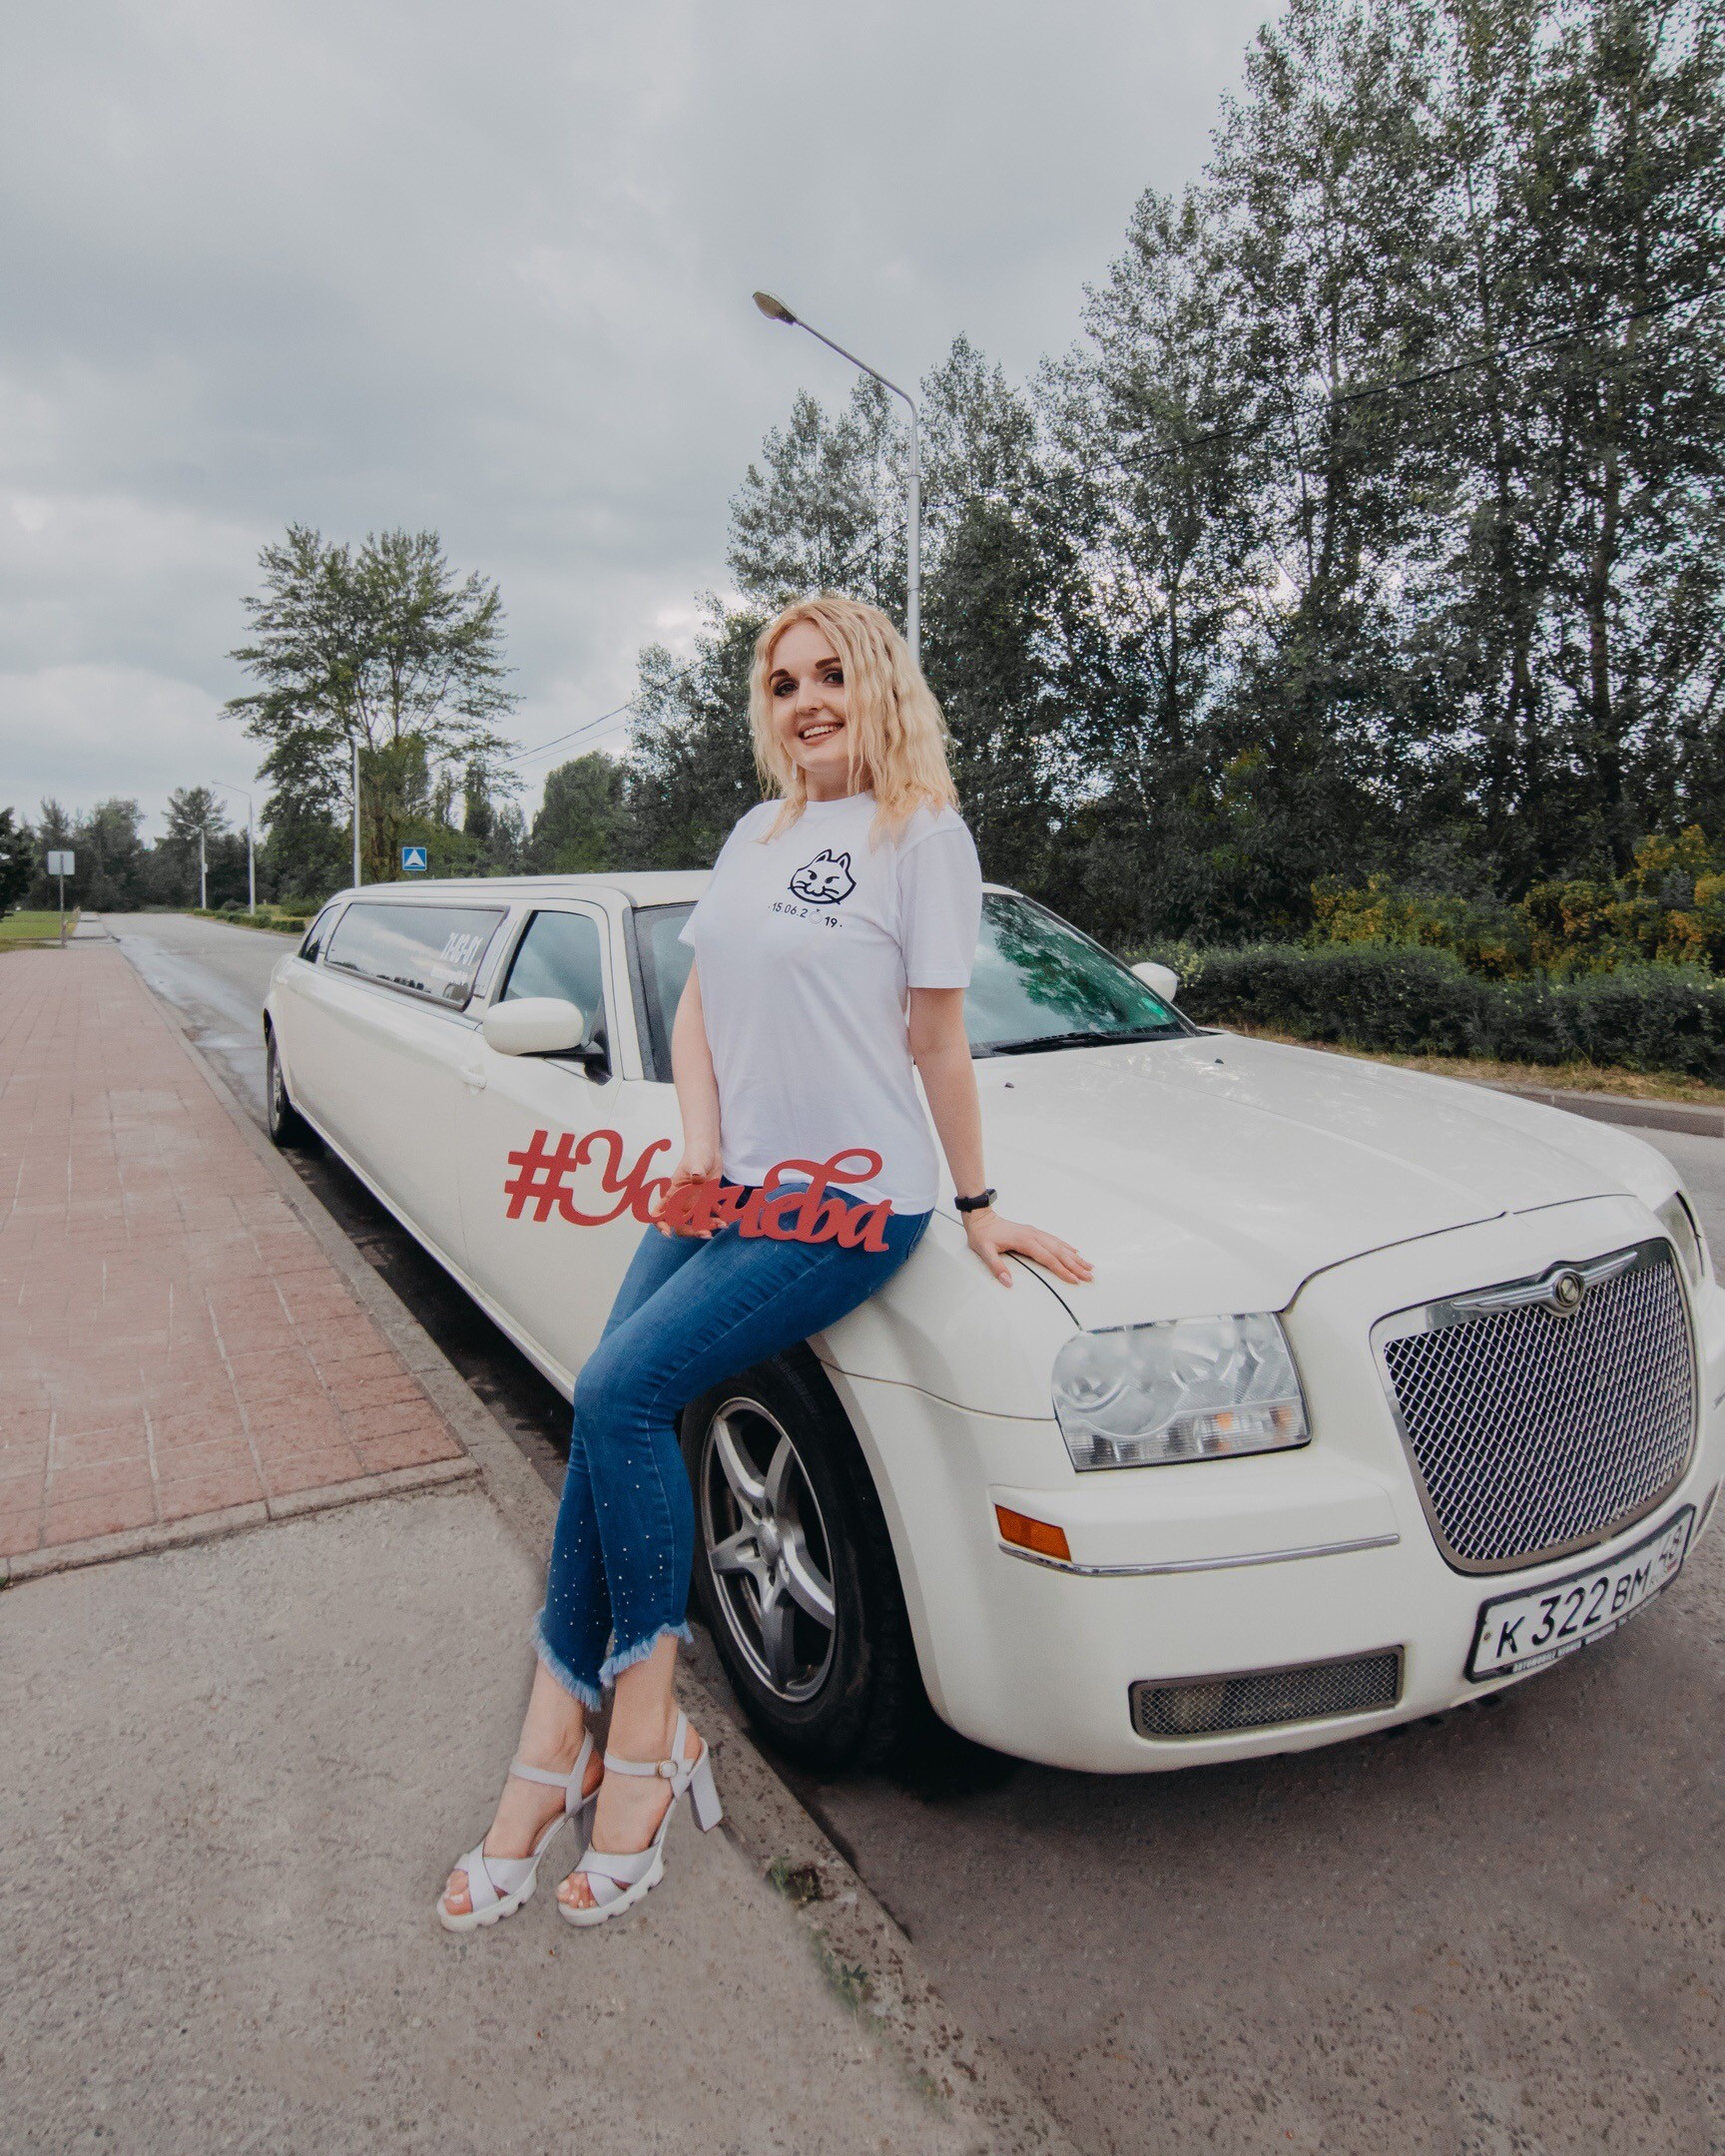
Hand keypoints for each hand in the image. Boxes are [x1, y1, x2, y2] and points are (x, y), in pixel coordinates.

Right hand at [649, 1138, 723, 1237]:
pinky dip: (719, 1218)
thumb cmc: (697, 1154)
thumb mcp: (697, 1162)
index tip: (669, 1233)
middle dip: (692, 1231)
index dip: (661, 1225)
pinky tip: (728, 1219)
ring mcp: (694, 1201)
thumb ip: (697, 1171)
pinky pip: (712, 1214)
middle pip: (680, 1223)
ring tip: (722, 1225)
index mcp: (673, 1193)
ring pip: (697, 1221)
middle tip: (707, 1234)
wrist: (708, 1150)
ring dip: (708, 1226)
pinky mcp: (707, 1200)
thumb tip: (697, 1177)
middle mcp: (682, 1200)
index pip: (659, 1212)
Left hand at [963, 1207, 1093, 1287]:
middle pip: (1059, 1253)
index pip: (1048, 1258)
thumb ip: (996, 1267)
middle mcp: (1034, 1235)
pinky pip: (1055, 1240)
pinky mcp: (1034, 1232)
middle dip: (1075, 1266)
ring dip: (1075, 1257)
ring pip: (1060, 1246)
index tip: (1073, 1279)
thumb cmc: (983, 1235)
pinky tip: (1075, 1252)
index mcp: (1025, 1241)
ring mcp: (1035, 1233)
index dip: (1062, 1270)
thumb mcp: (985, 1252)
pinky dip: (1067, 1247)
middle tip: (1089, 1276)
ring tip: (1089, 1266)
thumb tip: (1008, 1282)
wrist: (982, 1218)